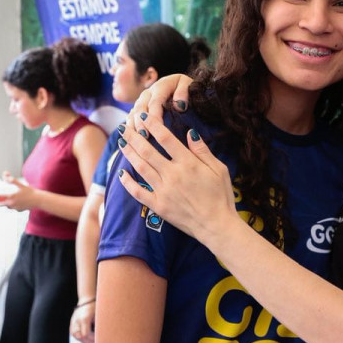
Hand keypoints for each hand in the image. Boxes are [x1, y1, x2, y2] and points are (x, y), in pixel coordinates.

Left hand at [0, 172, 36, 211]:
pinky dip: (14, 205)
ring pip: (7, 206)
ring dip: (6, 203)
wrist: (38, 200)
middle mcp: (12, 204)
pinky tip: (18, 201)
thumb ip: (12, 181)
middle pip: (0, 204)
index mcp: (11, 197)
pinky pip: (13, 208)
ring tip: (9, 198)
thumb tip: (5, 175)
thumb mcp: (21, 185)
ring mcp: (15, 208)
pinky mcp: (19, 210)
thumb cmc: (30, 192)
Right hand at [70, 303, 95, 342]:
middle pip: (80, 337)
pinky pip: (74, 334)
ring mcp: (73, 322)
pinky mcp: (71, 323)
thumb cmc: (95, 307)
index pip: (86, 334)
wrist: (86, 300)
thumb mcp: (99, 315)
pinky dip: (80, 338)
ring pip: (76, 336)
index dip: (92, 339)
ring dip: (84, 341)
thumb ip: (99, 325)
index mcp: (84, 319)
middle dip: (88, 342)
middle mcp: (76, 321)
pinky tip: (87, 341)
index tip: (99, 340)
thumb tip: (103, 337)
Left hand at [115, 114, 236, 242]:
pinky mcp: (158, 205)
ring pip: (141, 167)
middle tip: (124, 126)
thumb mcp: (219, 169)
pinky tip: (121, 174)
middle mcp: (172, 174)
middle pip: (148, 150)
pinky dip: (128, 183)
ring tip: (121, 142)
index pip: (165, 138)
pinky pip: (139, 192)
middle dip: (134, 136)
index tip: (143, 116)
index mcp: (188, 163)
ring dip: (129, 153)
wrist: (216, 225)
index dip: (152, 125)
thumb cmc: (221, 196)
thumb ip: (202, 151)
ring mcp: (163, 190)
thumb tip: (190, 133)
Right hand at [128, 74, 193, 136]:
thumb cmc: (186, 88)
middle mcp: (148, 93)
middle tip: (145, 136)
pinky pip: (130, 117)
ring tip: (137, 139)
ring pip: (133, 113)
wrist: (181, 86)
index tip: (159, 129)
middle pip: (141, 107)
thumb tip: (179, 105)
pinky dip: (130, 127)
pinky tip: (131, 138)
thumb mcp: (188, 85)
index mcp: (161, 86)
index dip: (156, 115)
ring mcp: (141, 100)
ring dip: (134, 126)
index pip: (155, 102)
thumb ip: (184, 92)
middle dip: (142, 122)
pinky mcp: (138, 108)